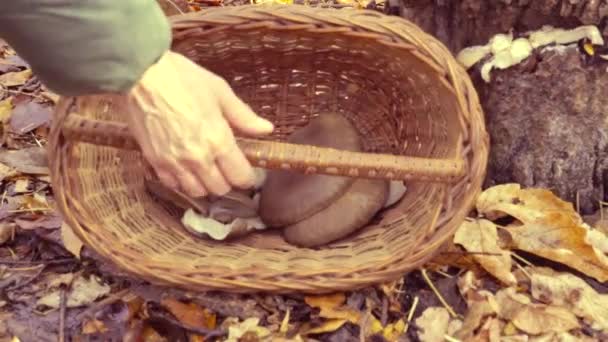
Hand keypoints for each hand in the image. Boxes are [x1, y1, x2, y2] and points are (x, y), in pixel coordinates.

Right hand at [118, 50, 273, 196]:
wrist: (140, 75)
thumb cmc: (182, 79)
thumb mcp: (220, 92)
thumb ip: (243, 116)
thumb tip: (266, 129)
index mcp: (218, 141)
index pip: (241, 177)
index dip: (248, 177)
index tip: (248, 171)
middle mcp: (198, 158)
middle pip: (220, 189)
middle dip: (228, 181)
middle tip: (228, 168)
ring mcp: (175, 163)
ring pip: (197, 192)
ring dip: (206, 185)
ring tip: (208, 170)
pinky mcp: (155, 162)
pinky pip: (173, 185)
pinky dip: (182, 182)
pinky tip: (186, 169)